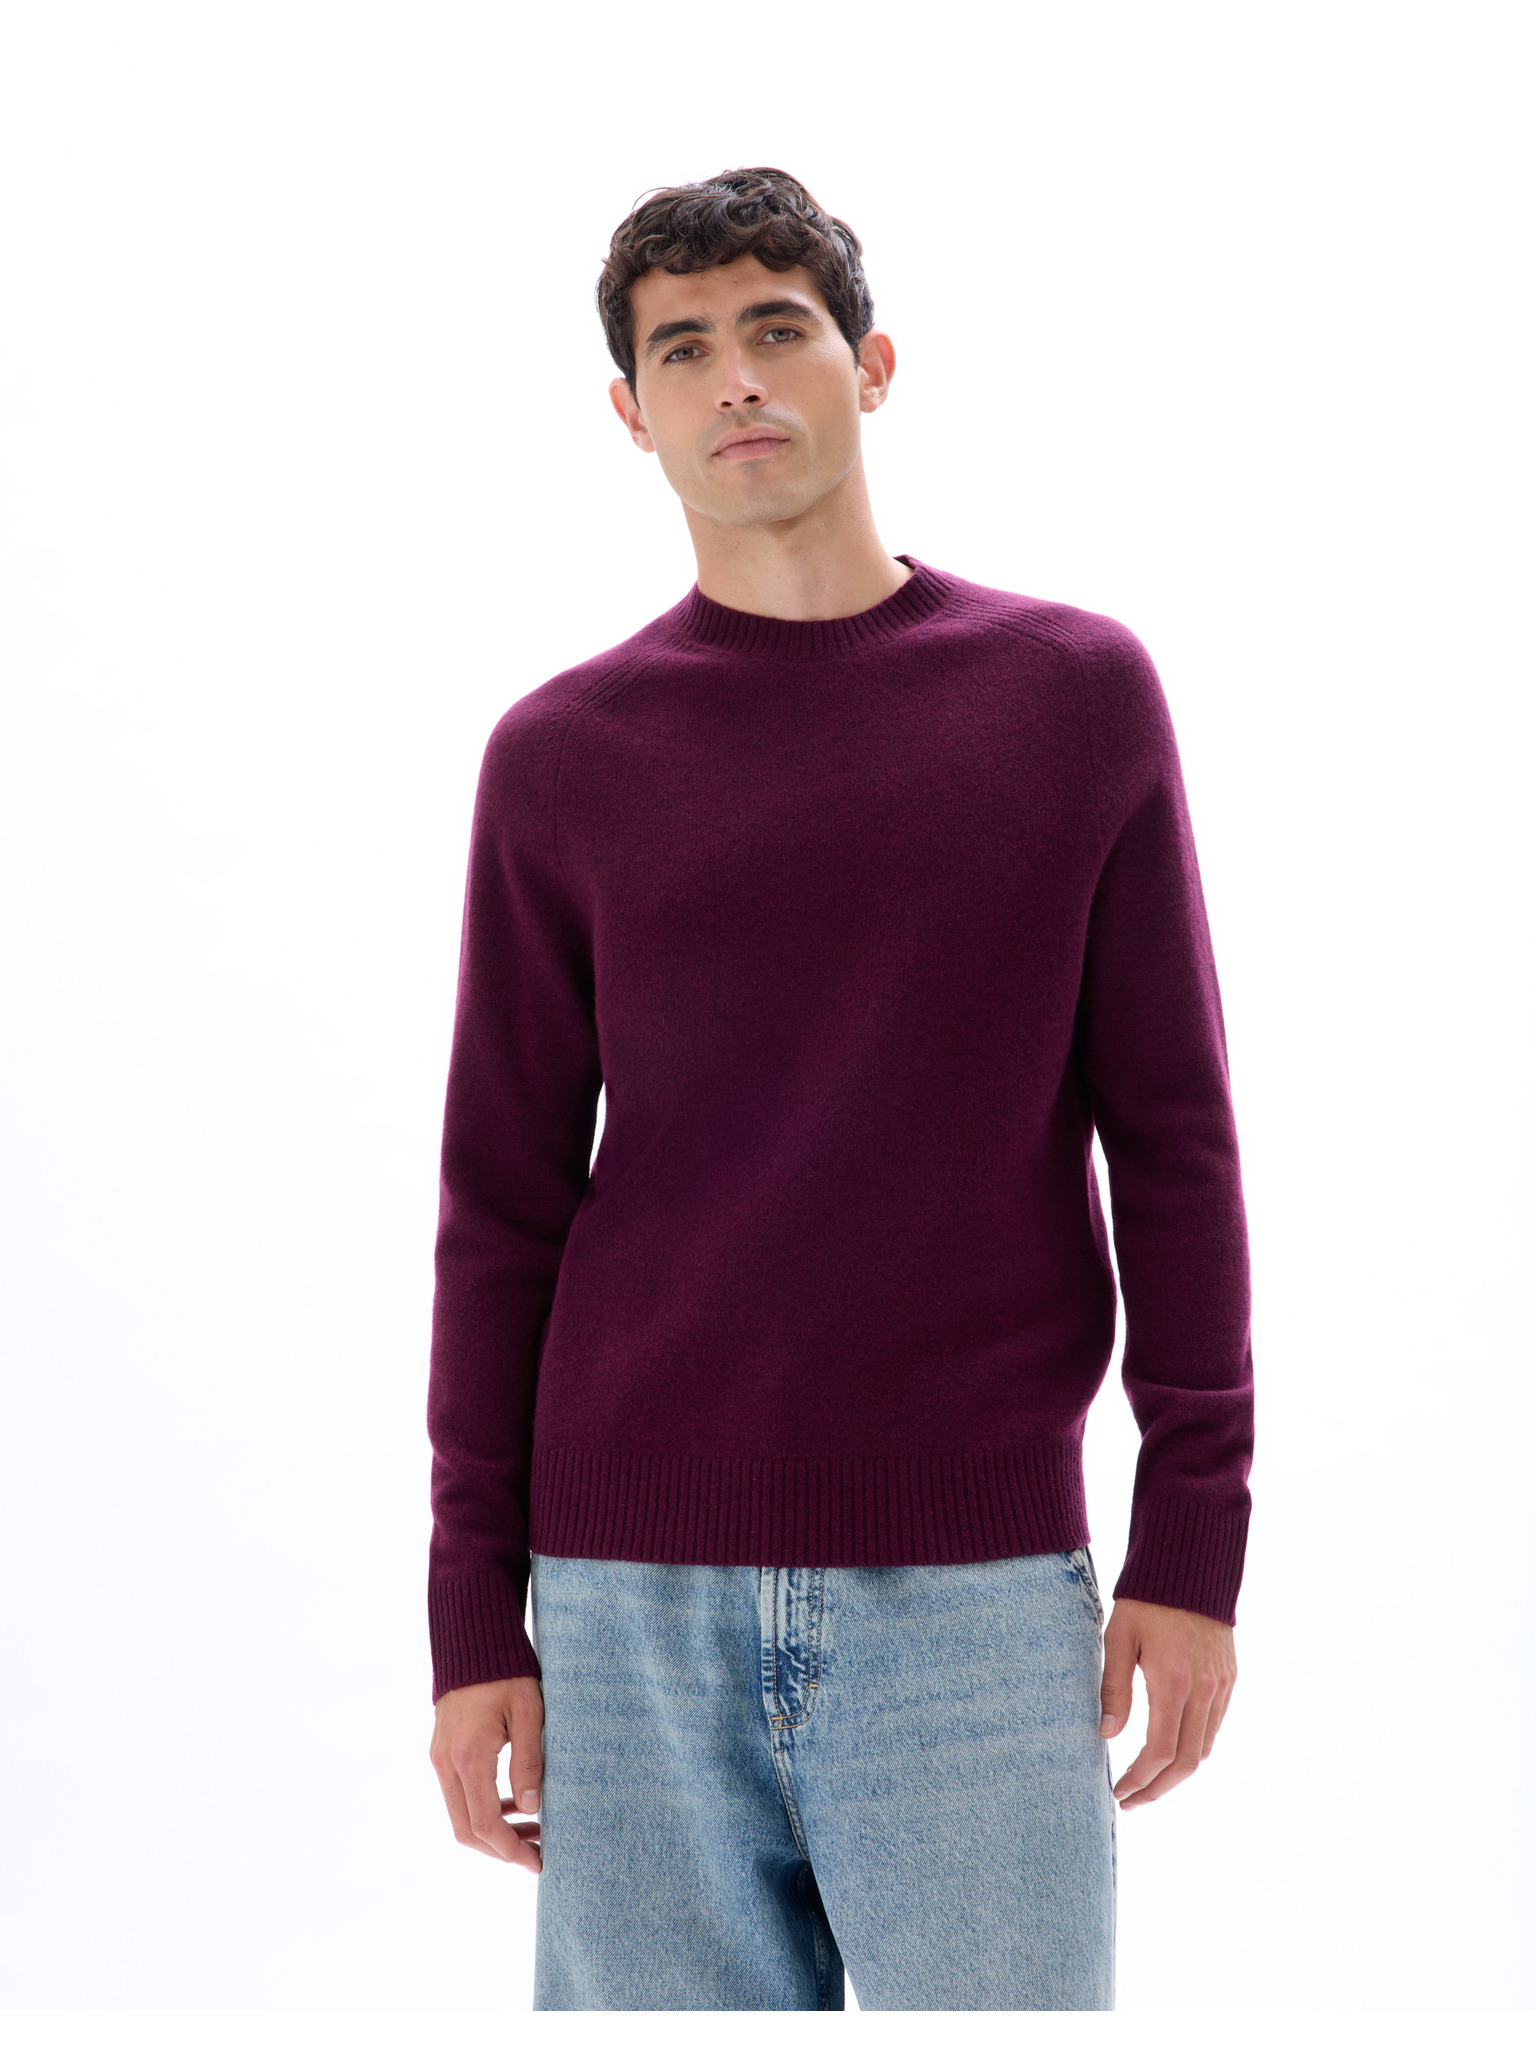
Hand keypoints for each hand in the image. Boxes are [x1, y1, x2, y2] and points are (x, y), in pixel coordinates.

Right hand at [429, 1675, 544, 1872]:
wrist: (472, 1640)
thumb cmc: (507, 1671)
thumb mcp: (529, 1711)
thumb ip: (529, 1760)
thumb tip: (531, 1808)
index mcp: (470, 1756)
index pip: (485, 1824)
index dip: (512, 1850)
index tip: (539, 1860)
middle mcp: (447, 1763)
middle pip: (466, 1831)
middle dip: (502, 1849)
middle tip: (539, 1851)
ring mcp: (440, 1757)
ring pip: (460, 1816)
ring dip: (493, 1830)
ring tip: (533, 1828)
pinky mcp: (442, 1751)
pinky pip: (457, 1794)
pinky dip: (482, 1809)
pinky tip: (512, 1804)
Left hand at [1098, 1597, 1235, 1808]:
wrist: (1190, 1564)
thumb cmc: (1145, 1599)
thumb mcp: (1118, 1636)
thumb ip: (1114, 1687)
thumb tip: (1107, 1735)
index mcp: (1172, 1681)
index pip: (1159, 1751)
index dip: (1139, 1780)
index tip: (1118, 1792)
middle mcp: (1203, 1689)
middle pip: (1186, 1762)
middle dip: (1158, 1789)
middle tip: (1132, 1800)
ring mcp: (1221, 1685)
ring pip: (1204, 1749)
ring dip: (1177, 1773)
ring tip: (1148, 1781)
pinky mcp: (1229, 1678)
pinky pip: (1214, 1727)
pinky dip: (1194, 1748)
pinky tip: (1172, 1749)